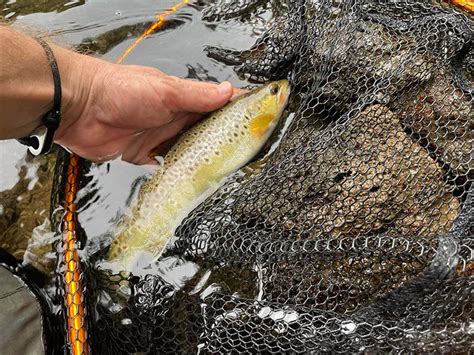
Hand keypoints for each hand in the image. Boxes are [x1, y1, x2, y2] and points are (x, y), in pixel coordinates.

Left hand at [56, 60, 237, 164]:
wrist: (78, 107)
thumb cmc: (122, 91)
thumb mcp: (165, 91)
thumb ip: (196, 95)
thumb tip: (229, 91)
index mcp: (182, 99)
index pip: (216, 104)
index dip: (236, 110)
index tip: (257, 120)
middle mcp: (173, 118)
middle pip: (204, 131)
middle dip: (222, 141)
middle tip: (243, 156)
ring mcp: (158, 137)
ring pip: (187, 150)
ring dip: (200, 160)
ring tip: (221, 173)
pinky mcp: (142, 154)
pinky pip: (164, 166)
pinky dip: (174, 173)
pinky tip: (187, 182)